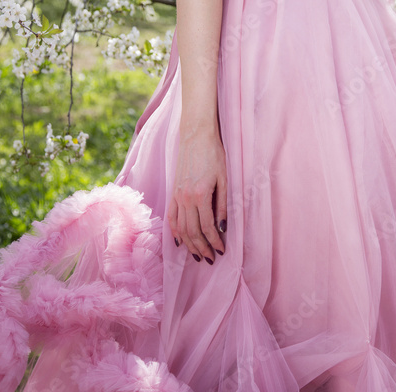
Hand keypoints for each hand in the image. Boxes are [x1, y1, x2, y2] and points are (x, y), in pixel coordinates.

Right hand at [168, 129, 226, 263]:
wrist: (196, 135)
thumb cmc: (214, 154)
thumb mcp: (225, 179)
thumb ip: (223, 205)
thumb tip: (222, 229)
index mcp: (201, 195)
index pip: (207, 228)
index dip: (215, 242)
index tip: (222, 251)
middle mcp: (185, 198)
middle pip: (192, 232)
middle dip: (201, 248)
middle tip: (210, 259)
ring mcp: (177, 195)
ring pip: (180, 228)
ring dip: (189, 244)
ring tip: (197, 255)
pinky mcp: (173, 191)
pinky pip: (171, 216)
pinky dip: (174, 231)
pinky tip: (180, 241)